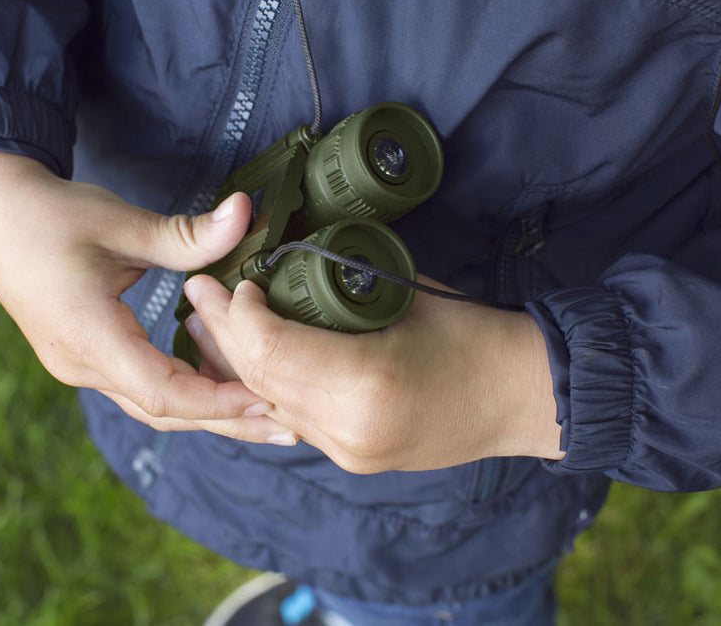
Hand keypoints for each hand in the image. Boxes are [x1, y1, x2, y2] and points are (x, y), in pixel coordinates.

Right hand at [0, 151, 295, 443]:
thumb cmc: (48, 213)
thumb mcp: (119, 222)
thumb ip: (187, 233)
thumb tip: (247, 212)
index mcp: (87, 338)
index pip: (165, 392)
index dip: (221, 403)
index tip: (271, 402)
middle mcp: (80, 365)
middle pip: (166, 411)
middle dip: (228, 422)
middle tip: (288, 430)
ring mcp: (78, 365)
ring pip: (153, 404)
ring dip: (209, 410)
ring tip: (266, 414)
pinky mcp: (83, 355)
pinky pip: (140, 385)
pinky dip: (184, 388)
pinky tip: (221, 379)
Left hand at [183, 274, 565, 472]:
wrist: (525, 398)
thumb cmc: (476, 335)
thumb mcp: (406, 295)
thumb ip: (340, 283)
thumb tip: (286, 263)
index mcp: (365, 385)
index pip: (270, 349)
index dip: (240, 313)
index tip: (235, 280)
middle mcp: (347, 429)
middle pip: (258, 379)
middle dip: (221, 334)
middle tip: (196, 294)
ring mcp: (348, 451)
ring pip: (267, 403)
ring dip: (232, 364)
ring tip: (204, 328)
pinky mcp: (351, 456)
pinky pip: (290, 417)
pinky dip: (264, 387)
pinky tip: (247, 362)